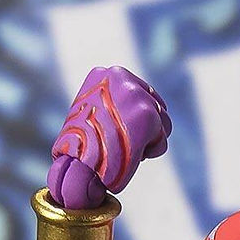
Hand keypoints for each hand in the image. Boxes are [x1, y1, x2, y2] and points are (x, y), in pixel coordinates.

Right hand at [47, 66, 171, 207]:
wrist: (76, 166)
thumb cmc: (81, 147)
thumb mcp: (94, 111)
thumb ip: (115, 101)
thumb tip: (136, 102)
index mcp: (106, 73)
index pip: (140, 91)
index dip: (135, 115)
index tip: (123, 129)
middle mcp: (121, 77)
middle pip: (155, 105)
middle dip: (146, 128)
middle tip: (123, 141)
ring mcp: (136, 94)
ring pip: (163, 123)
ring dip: (148, 141)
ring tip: (123, 147)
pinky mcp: (149, 115)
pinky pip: (162, 140)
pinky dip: (151, 152)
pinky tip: (130, 155)